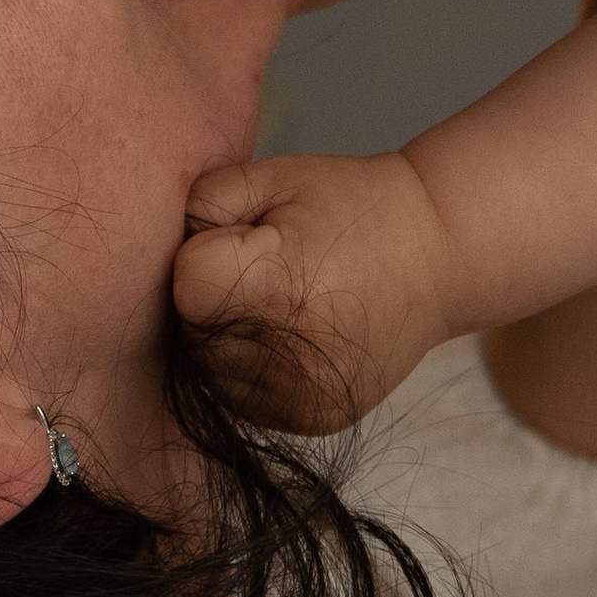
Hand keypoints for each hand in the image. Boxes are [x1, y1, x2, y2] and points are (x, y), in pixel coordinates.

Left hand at [171, 149, 459, 430]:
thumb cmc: (348, 205)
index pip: (185, 286)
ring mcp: (301, 398)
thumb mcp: (274, 176)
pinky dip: (250, 368)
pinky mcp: (310, 420)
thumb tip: (158, 255)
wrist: (438, 254)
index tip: (245, 240)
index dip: (204, 255)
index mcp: (277, 289)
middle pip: (192, 332)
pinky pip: (241, 397)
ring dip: (224, 338)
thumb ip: (201, 204)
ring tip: (277, 301)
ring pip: (209, 372)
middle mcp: (287, 357)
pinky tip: (290, 333)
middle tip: (264, 269)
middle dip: (210, 299)